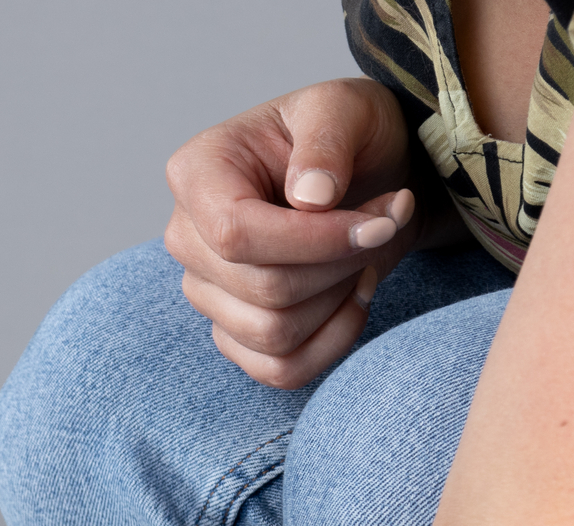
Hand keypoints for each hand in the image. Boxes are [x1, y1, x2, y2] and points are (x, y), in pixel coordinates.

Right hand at [165, 78, 432, 388]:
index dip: (312, 242)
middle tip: (385, 223)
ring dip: (340, 300)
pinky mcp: (233, 332)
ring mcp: (205, 291)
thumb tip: (310, 198)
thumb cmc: (347, 133)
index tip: (379, 221)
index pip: (235, 234)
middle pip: (262, 289)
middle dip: (341, 265)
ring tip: (364, 255)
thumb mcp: (344, 107)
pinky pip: (279, 370)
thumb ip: (326, 139)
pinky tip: (353, 297)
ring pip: (273, 334)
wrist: (365, 170)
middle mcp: (187, 238)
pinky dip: (332, 343)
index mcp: (196, 174)